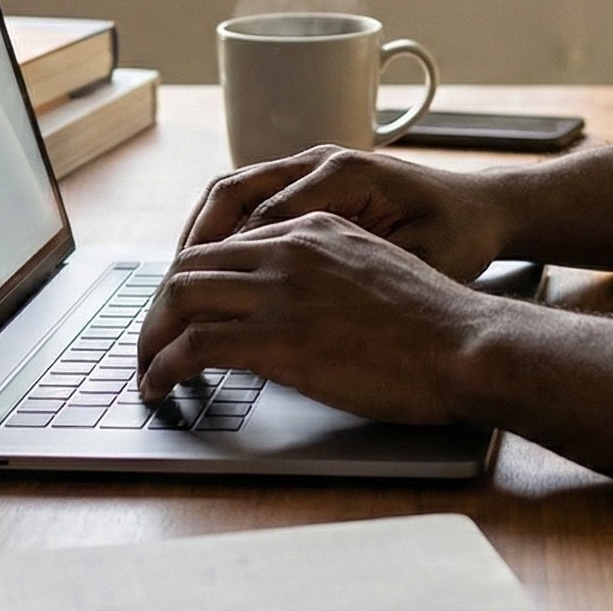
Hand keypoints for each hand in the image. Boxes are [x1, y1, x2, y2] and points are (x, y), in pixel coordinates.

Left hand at [136, 212, 510, 424]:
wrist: (465, 345)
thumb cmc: (434, 323)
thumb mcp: (374, 270)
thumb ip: (327, 273)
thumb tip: (294, 304)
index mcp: (314, 226)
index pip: (227, 243)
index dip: (194, 283)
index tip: (182, 314)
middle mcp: (289, 247)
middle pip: (192, 265)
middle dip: (161, 308)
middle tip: (152, 344)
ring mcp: (280, 290)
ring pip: (180, 298)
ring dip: (151, 337)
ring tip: (147, 370)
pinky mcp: (276, 338)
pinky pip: (193, 345)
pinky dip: (163, 367)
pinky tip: (159, 386)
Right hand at [178, 144, 507, 283]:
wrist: (486, 209)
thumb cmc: (460, 236)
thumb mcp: (419, 260)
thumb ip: (359, 275)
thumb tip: (297, 301)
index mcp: (342, 175)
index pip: (257, 212)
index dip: (220, 260)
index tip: (192, 303)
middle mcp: (320, 162)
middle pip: (231, 193)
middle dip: (193, 246)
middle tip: (168, 298)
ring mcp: (314, 168)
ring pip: (234, 193)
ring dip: (202, 238)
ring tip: (178, 288)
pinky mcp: (315, 184)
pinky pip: (253, 201)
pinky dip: (226, 234)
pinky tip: (214, 274)